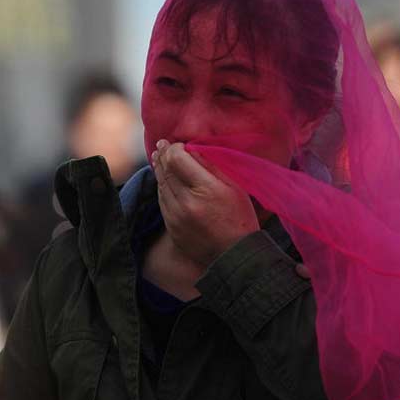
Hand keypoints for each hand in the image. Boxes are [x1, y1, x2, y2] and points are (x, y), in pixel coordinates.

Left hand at [151, 140, 258, 269]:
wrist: (234, 255)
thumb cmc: (240, 218)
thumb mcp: (234, 187)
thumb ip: (212, 166)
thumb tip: (192, 148)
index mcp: (206, 189)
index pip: (177, 159)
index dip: (174, 148)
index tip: (177, 143)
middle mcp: (187, 203)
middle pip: (165, 170)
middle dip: (163, 155)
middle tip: (162, 145)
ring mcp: (176, 217)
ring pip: (161, 185)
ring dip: (160, 170)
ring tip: (160, 158)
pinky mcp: (172, 227)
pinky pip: (162, 201)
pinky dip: (162, 188)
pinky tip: (165, 181)